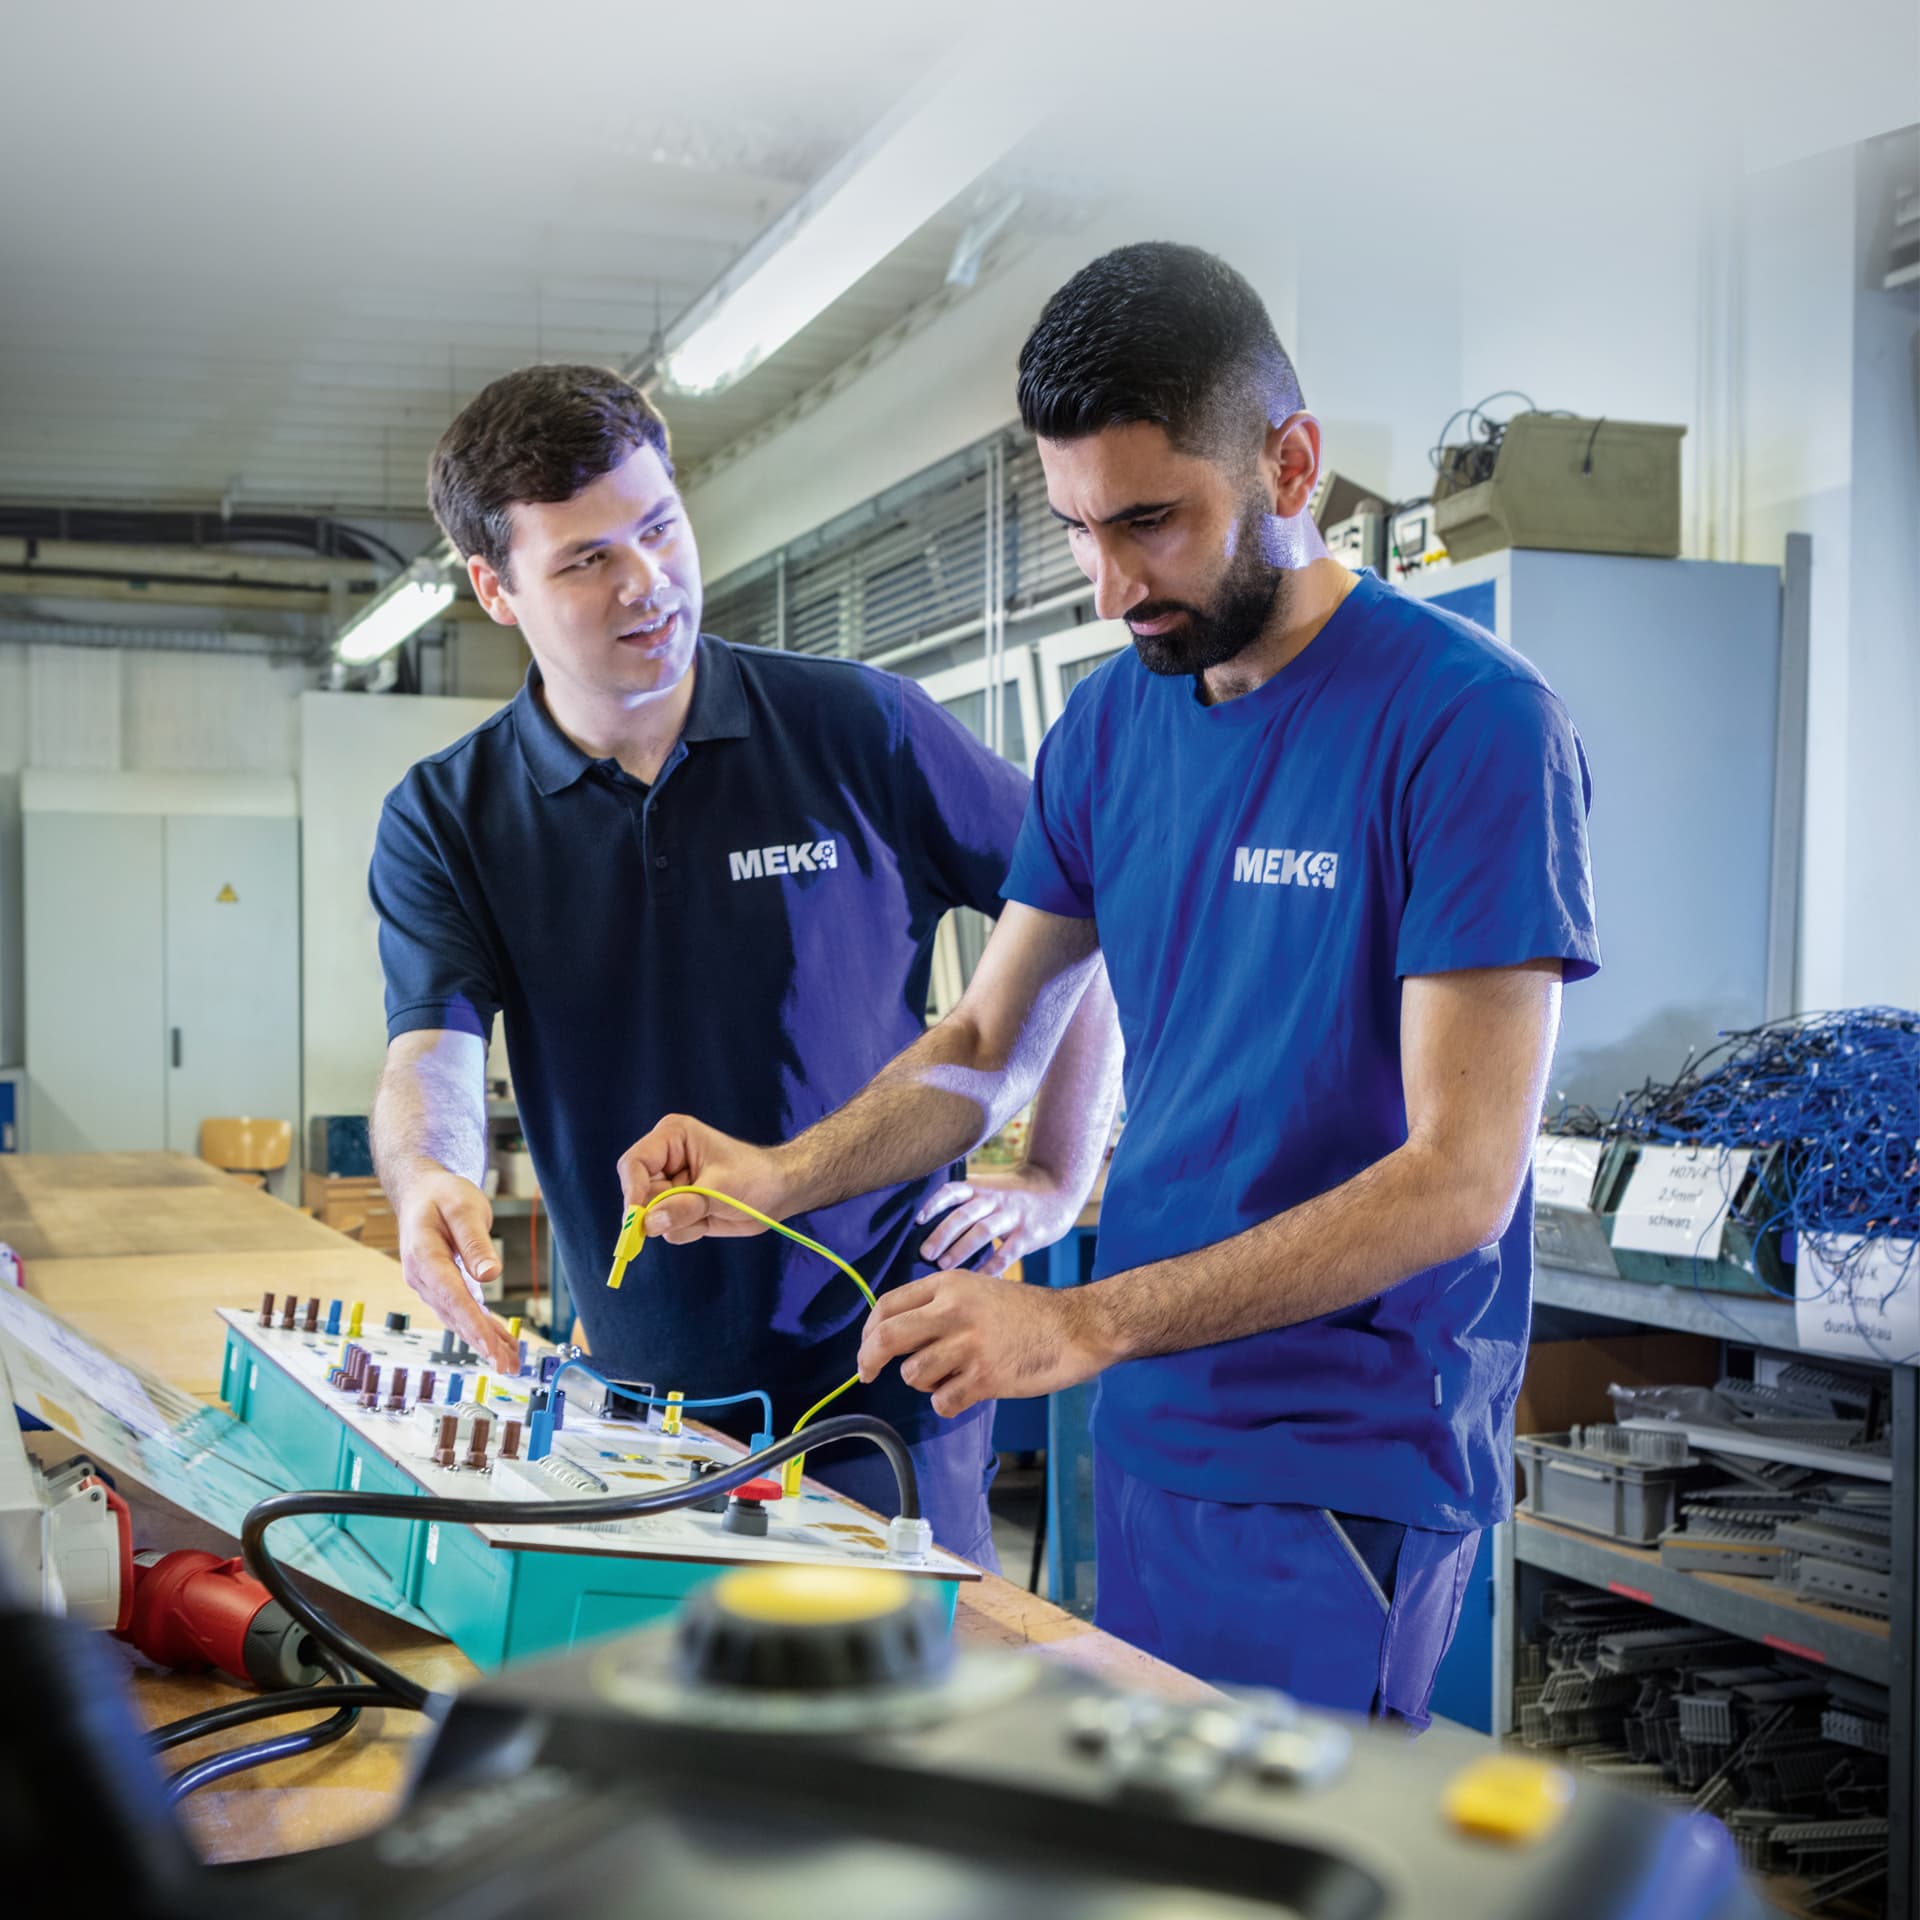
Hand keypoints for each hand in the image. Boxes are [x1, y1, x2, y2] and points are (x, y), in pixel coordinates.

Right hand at [388, 1161, 518, 1374]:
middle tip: (507, 1366)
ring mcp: (429, 1285)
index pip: (452, 1296)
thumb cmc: (442, 1195)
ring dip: (483, 1341)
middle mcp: (422, 1277)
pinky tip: (501, 1344)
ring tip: (510, 1363)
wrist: (421, 1192)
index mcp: (423, 1256)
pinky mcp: (441, 1286)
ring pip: (458, 1319)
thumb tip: (490, 1275)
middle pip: (455, 1315)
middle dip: (481, 1343)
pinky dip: (481, 1328)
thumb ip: (475, 1241)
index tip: (491, 1346)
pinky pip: (462, 1311)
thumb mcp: (463, 1207)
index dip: (472, 1323)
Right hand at [617, 1115, 789, 1242]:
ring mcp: (669, 1184)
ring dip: (680, 1222)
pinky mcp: (676, 1207)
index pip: (635, 1163)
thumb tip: (650, 1222)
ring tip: (710, 1211)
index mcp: (673, 1137)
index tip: (637, 1219)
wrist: (779, 1193)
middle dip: (661, 1211)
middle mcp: (665, 1159)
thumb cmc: (756, 1176)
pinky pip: (666, 1228)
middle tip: (692, 1216)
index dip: (632, 1191)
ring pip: (651, 1215)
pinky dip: (687, 1230)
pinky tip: (710, 1218)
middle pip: (637, 1192)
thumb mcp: (722, 1189)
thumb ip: (685, 1204)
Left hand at [856, 1269, 1114, 1417]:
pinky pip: (942, 1402)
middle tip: (867, 1374)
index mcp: (949, 1284)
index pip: (887, 1304)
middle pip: (886, 1337)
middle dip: (869, 1360)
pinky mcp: (985, 1377)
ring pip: (914, 1375)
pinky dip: (948, 1403)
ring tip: (953, 1374)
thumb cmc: (1027, 1313)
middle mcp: (954, 1310)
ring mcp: (969, 1344)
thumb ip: (939, 1305)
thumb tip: (894, 1333)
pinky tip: (968, 1391)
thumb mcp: (978, 1290)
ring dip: (926, 1382)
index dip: (868, 1331)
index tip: (866, 1350)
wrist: (1075, 1328)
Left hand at [917, 1167, 1085, 1277]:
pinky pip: (1008, 1251)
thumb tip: (924, 1226)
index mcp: (980, 1189)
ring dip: (961, 1248)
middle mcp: (994, 1199)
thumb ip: (964, 1203)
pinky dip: (992, 1266)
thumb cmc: (1014, 1196)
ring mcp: (1012, 1215)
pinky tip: (977, 1281)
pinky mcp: (1029, 1233)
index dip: (933, 1204)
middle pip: (964, 1214)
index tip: (916, 1221)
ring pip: (983, 1230)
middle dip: (942, 1234)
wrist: (1059, 1188)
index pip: (952, 1191)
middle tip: (924, 1254)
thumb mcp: (989, 1188)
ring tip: (943, 1266)